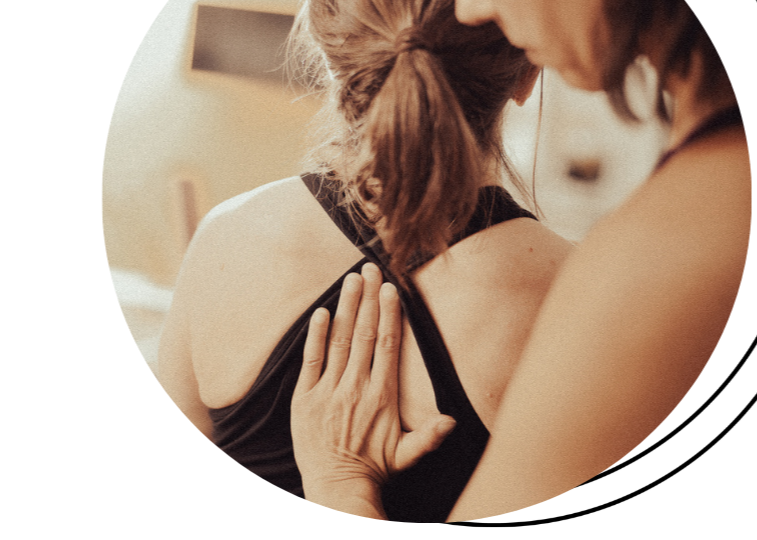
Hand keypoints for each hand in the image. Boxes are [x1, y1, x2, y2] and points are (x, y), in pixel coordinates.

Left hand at [291, 262, 456, 517]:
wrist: (336, 488)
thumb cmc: (374, 469)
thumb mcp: (407, 454)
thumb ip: (429, 436)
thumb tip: (452, 420)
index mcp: (381, 395)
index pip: (387, 345)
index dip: (389, 314)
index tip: (391, 289)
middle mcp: (355, 388)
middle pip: (364, 334)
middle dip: (368, 299)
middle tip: (370, 269)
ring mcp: (328, 391)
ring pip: (339, 341)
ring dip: (346, 308)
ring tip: (351, 280)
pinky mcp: (304, 399)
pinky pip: (311, 360)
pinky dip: (316, 335)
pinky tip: (322, 312)